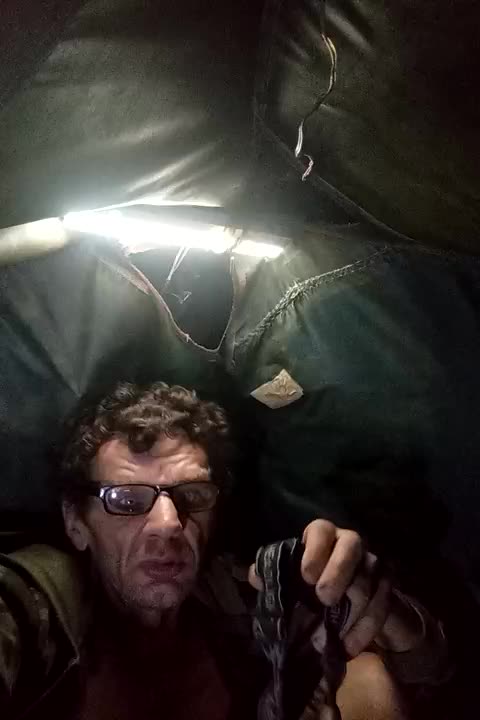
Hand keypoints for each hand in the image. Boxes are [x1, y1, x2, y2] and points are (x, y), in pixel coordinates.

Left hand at [249, 520, 419, 657]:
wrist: (356, 605)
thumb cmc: (316, 586)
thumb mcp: (292, 582)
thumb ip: (274, 577)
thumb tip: (254, 576)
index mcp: (324, 537)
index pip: (320, 529)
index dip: (314, 549)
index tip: (306, 576)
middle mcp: (351, 542)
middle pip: (352, 545)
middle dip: (338, 571)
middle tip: (323, 599)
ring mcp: (374, 562)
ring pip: (368, 579)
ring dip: (351, 610)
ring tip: (330, 636)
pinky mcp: (389, 586)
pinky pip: (382, 606)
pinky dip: (364, 630)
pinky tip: (348, 647)